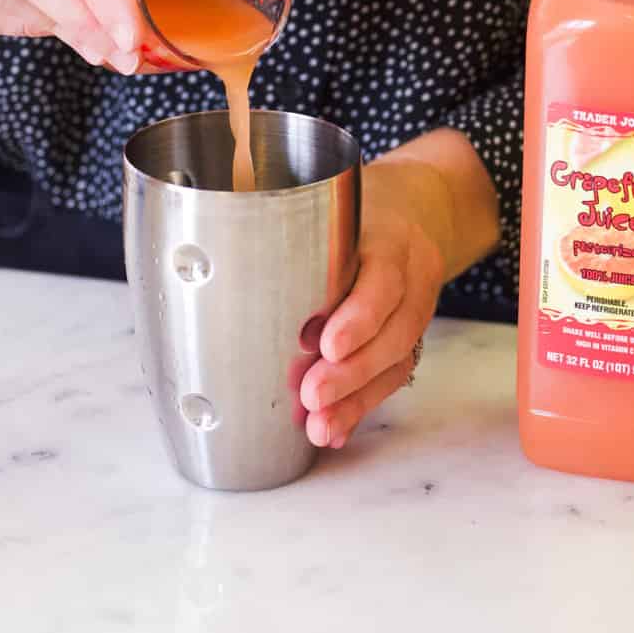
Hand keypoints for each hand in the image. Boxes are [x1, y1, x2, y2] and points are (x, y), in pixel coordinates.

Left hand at [299, 160, 445, 448]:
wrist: (420, 207)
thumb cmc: (356, 209)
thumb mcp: (329, 204)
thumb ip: (290, 236)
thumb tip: (213, 274)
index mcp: (389, 239)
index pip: (383, 280)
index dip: (358, 317)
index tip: (324, 346)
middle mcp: (412, 274)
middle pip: (394, 331)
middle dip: (351, 372)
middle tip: (311, 397)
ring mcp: (418, 306)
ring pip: (398, 359)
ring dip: (356, 399)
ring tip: (320, 427)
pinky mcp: (412, 333)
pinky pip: (395, 374)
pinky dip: (364, 405)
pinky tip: (336, 428)